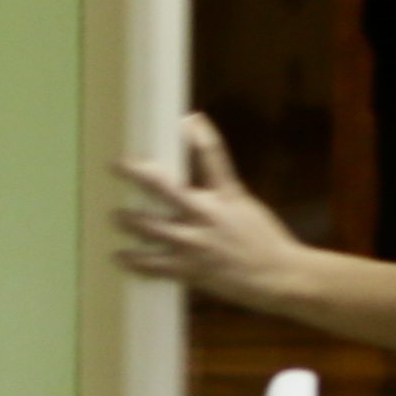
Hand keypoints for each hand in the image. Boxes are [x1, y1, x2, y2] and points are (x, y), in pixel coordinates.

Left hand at [109, 114, 303, 302]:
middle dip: (137, 174)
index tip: (184, 119)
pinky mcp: (191, 270)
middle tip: (116, 165)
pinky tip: (119, 257)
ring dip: (129, 221)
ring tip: (115, 216)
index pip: (212, 155)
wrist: (280, 276)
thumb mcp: (245, 207)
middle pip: (165, 188)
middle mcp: (207, 215)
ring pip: (151, 228)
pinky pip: (153, 265)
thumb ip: (222, 190)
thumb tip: (205, 174)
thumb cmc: (265, 241)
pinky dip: (133, 261)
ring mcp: (196, 243)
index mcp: (227, 195)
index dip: (199, 134)